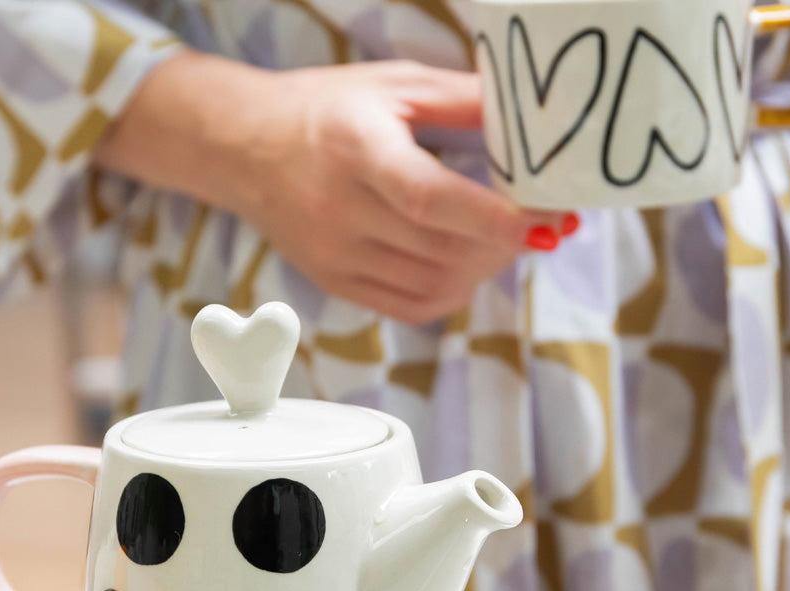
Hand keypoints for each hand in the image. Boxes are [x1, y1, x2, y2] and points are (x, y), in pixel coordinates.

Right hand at [95, 53, 575, 324]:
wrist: (246, 150)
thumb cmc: (323, 110)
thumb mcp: (392, 85)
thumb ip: (463, 101)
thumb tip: (535, 126)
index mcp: (356, 149)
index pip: (429, 199)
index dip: (492, 218)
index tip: (543, 219)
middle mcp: (340, 210)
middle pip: (442, 250)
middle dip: (504, 244)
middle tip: (536, 223)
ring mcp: (335, 256)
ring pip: (433, 286)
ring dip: (483, 269)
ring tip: (500, 240)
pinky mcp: (335, 283)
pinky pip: (409, 307)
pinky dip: (451, 292)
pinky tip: (464, 265)